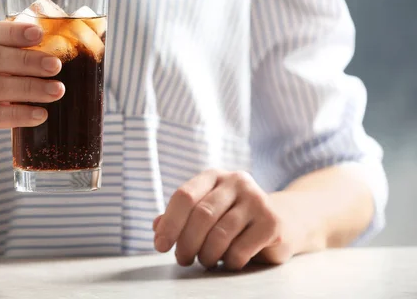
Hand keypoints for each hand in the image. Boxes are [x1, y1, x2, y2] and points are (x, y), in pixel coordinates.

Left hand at [153, 170, 295, 269]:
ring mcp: (257, 200)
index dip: (169, 223)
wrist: (282, 221)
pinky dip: (228, 262)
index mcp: (214, 176)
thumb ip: (180, 218)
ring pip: (220, 234)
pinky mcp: (272, 222)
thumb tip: (157, 228)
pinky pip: (240, 250)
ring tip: (205, 261)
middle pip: (201, 215)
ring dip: (206, 255)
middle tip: (182, 260)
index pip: (185, 195)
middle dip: (186, 243)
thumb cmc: (233, 218)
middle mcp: (237, 181)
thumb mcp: (205, 212)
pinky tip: (229, 261)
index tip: (160, 245)